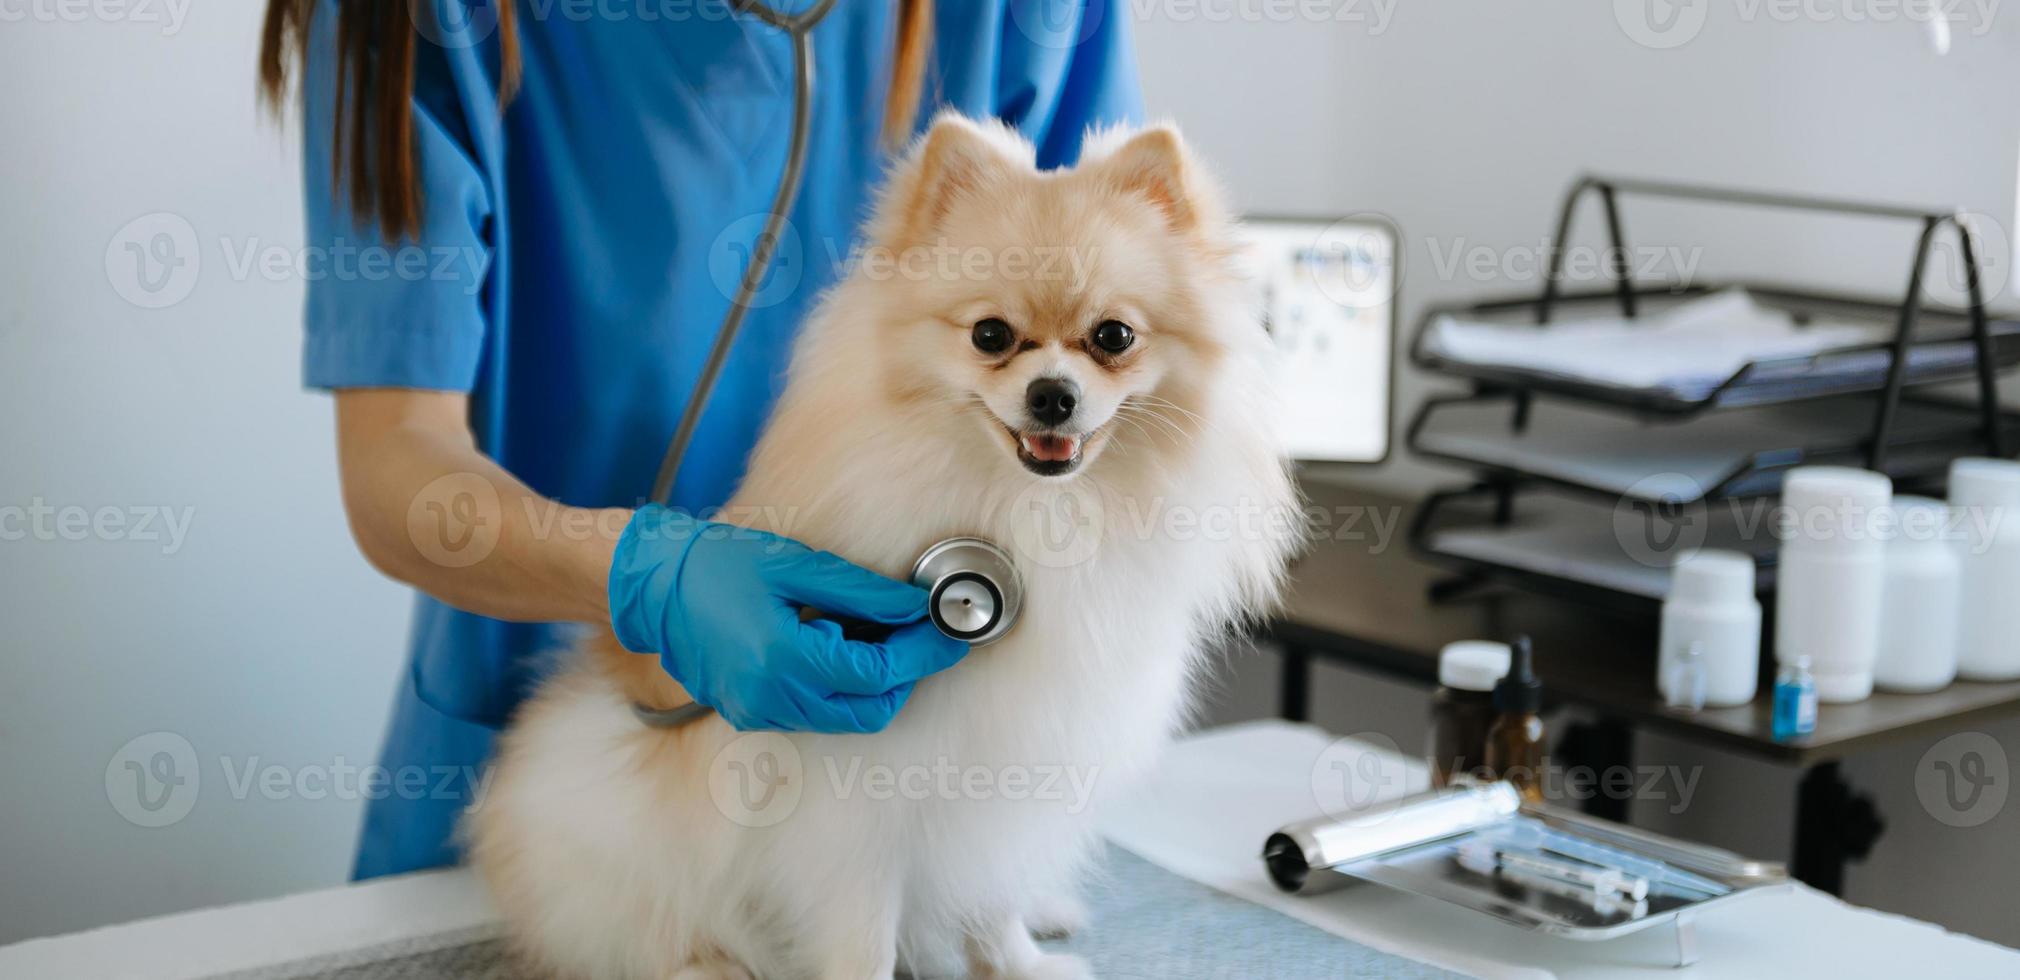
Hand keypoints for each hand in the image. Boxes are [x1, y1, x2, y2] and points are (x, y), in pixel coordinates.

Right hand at [608, 505, 968, 732]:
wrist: (654, 586)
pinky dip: (840, 688)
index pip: (879, 671)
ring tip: (880, 633)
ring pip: (844, 717)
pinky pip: (814, 713)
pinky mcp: (750, 712)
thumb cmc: (718, 564)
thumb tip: (915, 607)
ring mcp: (759, 712)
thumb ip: (862, 592)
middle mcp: (772, 698)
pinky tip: (840, 644)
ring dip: (873, 683)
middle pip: (870, 708)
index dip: (922, 652)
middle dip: (904, 675)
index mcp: (785, 659)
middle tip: (922, 634)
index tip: (949, 630)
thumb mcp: (796, 565)